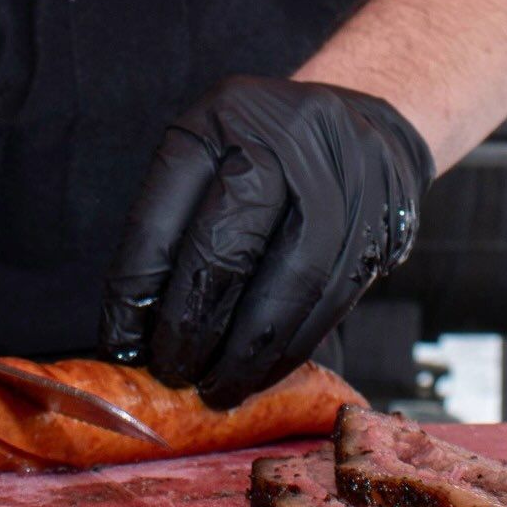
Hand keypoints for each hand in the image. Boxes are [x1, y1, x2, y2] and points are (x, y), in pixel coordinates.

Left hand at [101, 76, 433, 407]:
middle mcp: (285, 135)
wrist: (367, 120)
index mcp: (222, 117)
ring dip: (248, 352)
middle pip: (227, 248)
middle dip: (194, 326)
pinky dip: (293, 345)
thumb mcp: (215, 156)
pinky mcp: (383, 217)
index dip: (137, 290)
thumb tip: (137, 331)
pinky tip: (265, 369)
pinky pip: (334, 297)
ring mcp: (343, 174)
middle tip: (173, 373)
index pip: (163, 214)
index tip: (122, 343)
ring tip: (218, 388)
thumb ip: (179, 228)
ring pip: (289, 283)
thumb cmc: (271, 153)